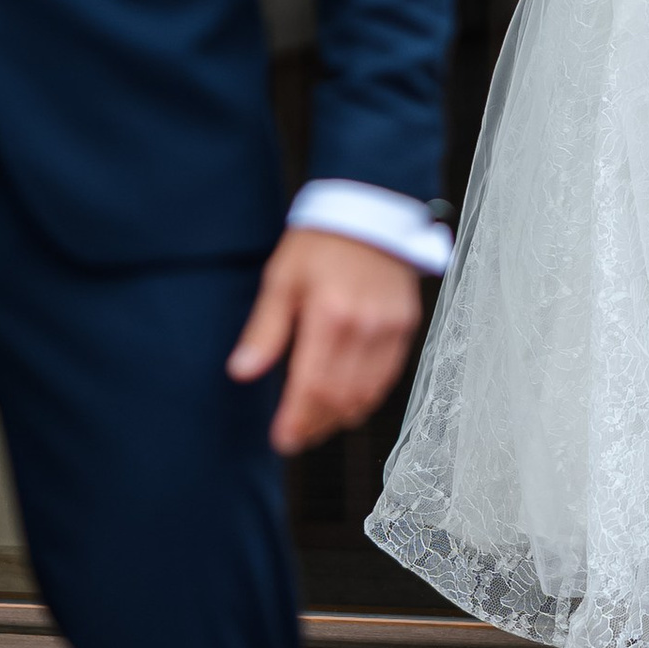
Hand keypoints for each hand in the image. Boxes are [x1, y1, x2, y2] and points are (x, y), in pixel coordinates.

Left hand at [229, 229, 425, 453]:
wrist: (370, 208)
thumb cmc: (320, 241)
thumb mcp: (281, 278)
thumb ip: (265, 330)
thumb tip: (241, 372)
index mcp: (329, 314)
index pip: (312, 385)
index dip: (296, 419)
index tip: (282, 439)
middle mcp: (365, 326)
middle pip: (340, 397)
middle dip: (315, 425)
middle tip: (294, 438)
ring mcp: (390, 328)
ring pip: (367, 394)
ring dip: (340, 417)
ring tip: (316, 426)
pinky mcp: (406, 326)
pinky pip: (388, 377)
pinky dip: (367, 397)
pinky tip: (346, 403)